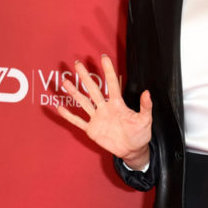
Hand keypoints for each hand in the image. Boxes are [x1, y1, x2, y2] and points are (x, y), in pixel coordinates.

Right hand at [56, 55, 151, 169]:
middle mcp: (105, 108)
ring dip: (74, 92)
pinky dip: (69, 116)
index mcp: (118, 104)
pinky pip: (78, 121)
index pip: (112, 84)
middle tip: (77, 64)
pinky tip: (60, 108)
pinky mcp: (92, 130)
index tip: (104, 58)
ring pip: (83, 102)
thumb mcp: (145, 120)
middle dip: (85, 77)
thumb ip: (145, 106)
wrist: (132, 149)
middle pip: (93, 89)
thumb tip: (147, 93)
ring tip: (65, 81)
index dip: (108, 71)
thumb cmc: (140, 133)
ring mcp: (97, 118)